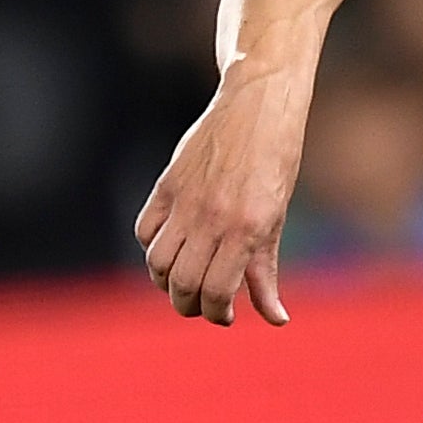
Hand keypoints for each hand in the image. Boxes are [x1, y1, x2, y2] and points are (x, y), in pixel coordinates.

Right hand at [135, 67, 309, 326]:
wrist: (258, 104)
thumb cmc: (276, 162)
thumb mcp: (276, 219)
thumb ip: (267, 272)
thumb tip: (276, 319)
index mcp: (246, 229)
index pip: (217, 291)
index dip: (217, 313)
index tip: (226, 314)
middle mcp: (212, 218)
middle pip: (182, 284)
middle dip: (190, 305)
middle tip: (203, 303)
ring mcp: (185, 201)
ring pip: (157, 262)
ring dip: (167, 282)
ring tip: (184, 280)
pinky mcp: (167, 184)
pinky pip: (145, 230)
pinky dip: (153, 249)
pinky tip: (172, 248)